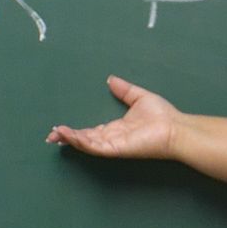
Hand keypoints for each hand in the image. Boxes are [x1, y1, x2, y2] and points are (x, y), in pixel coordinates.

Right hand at [46, 75, 180, 159]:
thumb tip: (111, 79)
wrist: (175, 127)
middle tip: (51, 136)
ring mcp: (114, 145)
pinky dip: (82, 142)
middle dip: (67, 138)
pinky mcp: (117, 148)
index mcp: (116, 128)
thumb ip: (124, 89)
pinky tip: (71, 136)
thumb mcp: (138, 96)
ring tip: (56, 134)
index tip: (60, 128)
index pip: (91, 131)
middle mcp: (112, 138)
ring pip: (87, 144)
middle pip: (85, 139)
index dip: (75, 131)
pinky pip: (96, 147)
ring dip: (71, 139)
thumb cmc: (162, 116)